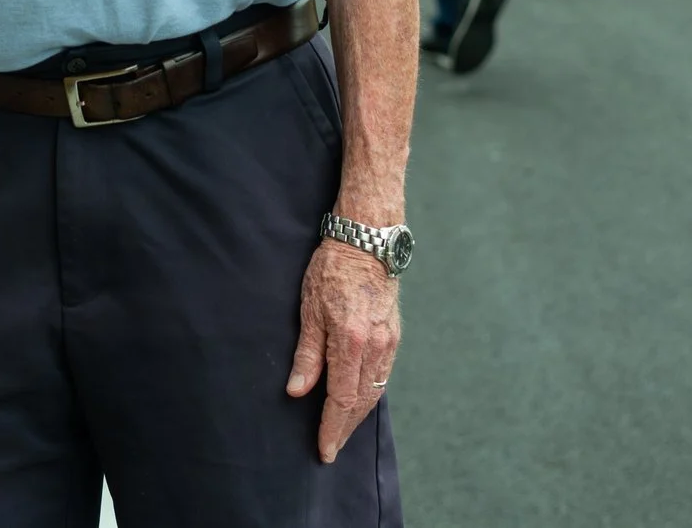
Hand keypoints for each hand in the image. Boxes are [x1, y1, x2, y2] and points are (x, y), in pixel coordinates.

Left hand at [286, 239, 399, 463]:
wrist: (368, 241)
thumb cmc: (332, 269)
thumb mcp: (310, 309)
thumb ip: (307, 354)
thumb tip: (297, 391)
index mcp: (351, 341)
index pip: (342, 398)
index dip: (332, 427)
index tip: (325, 450)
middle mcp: (375, 346)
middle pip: (362, 402)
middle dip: (346, 428)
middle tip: (332, 448)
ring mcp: (389, 341)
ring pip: (376, 390)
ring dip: (359, 415)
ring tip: (342, 431)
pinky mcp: (393, 334)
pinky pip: (383, 374)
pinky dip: (370, 393)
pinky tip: (359, 400)